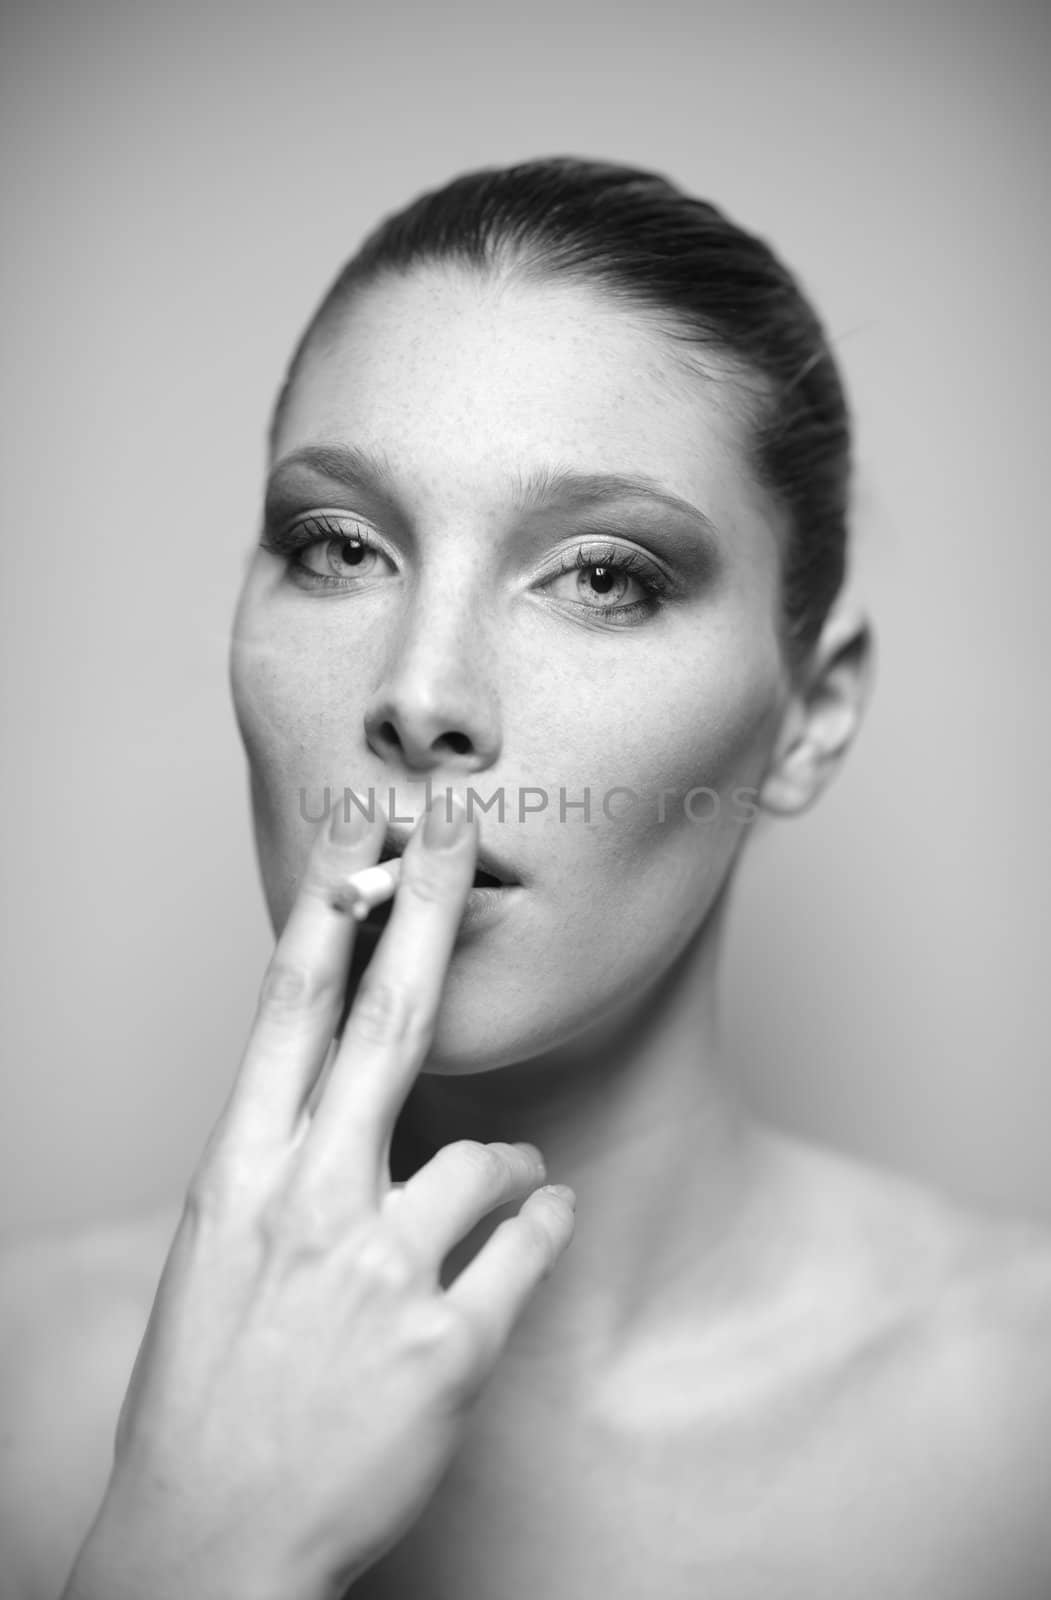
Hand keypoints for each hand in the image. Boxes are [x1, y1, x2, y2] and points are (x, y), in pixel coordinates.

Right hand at [62, 796, 575, 1599]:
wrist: (205, 1546)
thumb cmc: (208, 1392)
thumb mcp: (222, 1253)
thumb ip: (283, 1165)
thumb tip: (342, 1094)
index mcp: (239, 1176)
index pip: (286, 1015)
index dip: (328, 913)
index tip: (358, 836)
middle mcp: (309, 1205)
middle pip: (385, 1026)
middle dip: (426, 913)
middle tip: (457, 832)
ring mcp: (381, 1273)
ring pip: (487, 1155)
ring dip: (507, 1162)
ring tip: (498, 1189)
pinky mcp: (447, 1343)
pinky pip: (529, 1243)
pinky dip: (542, 1226)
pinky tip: (535, 1231)